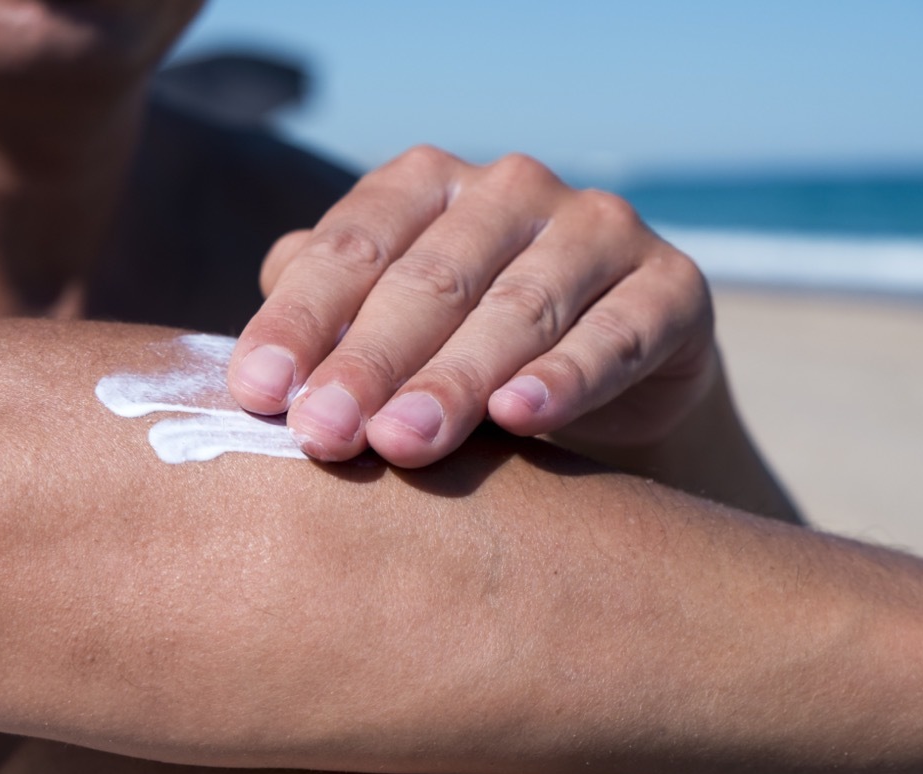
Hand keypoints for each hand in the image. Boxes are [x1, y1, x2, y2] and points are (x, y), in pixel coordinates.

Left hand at [228, 145, 715, 466]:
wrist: (608, 373)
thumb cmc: (467, 344)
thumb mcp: (388, 321)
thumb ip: (325, 314)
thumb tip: (252, 362)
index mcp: (427, 183)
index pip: (352, 246)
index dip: (301, 320)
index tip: (257, 395)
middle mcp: (511, 190)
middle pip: (430, 278)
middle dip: (370, 361)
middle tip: (324, 436)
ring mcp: (598, 229)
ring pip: (519, 305)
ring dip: (458, 377)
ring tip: (404, 441)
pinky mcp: (670, 286)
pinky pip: (617, 332)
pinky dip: (570, 375)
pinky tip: (523, 417)